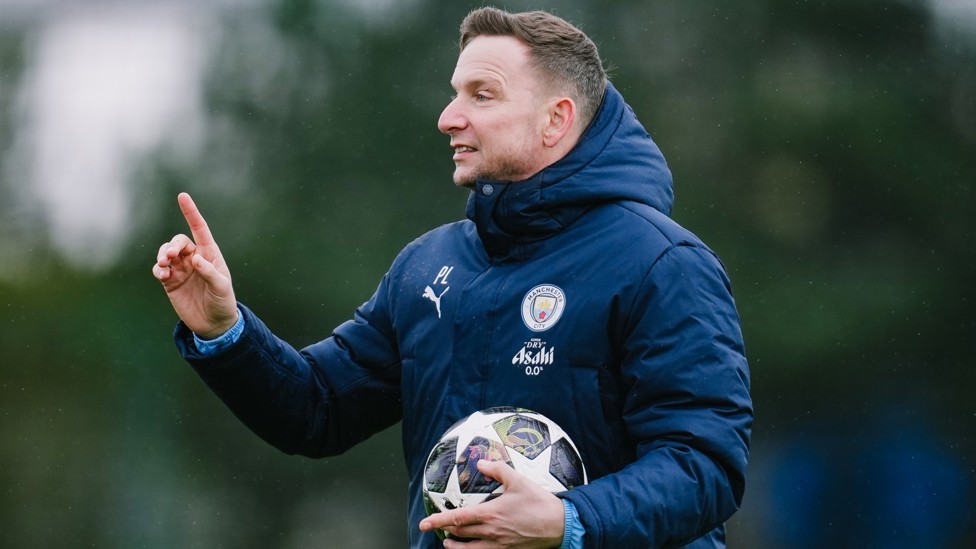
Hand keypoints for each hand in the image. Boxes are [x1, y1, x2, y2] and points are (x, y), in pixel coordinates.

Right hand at [152, 192, 237, 338]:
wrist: (214, 323)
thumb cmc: (223, 301)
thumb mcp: (221, 287)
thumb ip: (209, 272)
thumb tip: (195, 259)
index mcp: (210, 254)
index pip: (199, 229)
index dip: (191, 212)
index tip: (182, 196)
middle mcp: (194, 258)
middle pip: (178, 242)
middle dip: (172, 245)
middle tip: (170, 256)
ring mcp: (181, 270)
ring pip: (166, 254)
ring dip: (162, 255)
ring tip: (164, 264)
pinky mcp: (170, 282)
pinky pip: (159, 270)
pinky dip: (158, 270)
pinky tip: (163, 275)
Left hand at [419, 459, 564, 548]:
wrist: (560, 525)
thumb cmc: (539, 502)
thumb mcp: (519, 480)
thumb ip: (498, 469)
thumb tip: (482, 463)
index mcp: (491, 513)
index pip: (457, 518)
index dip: (438, 520)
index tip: (425, 523)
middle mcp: (491, 531)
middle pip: (460, 533)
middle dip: (444, 530)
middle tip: (434, 527)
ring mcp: (499, 544)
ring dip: (455, 546)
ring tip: (447, 543)